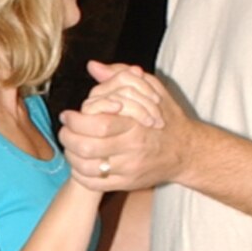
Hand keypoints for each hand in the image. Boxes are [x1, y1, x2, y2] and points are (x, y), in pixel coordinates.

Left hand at [61, 69, 196, 192]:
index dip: (75, 120)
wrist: (187, 152)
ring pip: (86, 167)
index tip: (67, 115)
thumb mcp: (151, 90)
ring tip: (70, 145)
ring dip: (70, 155)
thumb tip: (93, 66)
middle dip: (67, 137)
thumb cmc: (167, 118)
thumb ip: (120, 75)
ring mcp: (128, 170)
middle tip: (64, 130)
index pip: (97, 124)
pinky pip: (94, 184)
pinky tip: (79, 163)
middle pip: (87, 147)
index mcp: (136, 125)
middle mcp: (131, 149)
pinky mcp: (127, 184)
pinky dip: (79, 174)